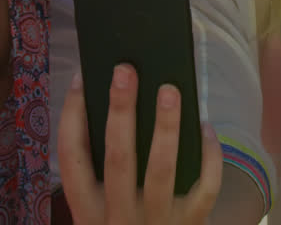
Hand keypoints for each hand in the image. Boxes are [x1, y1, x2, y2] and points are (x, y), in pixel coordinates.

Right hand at [59, 65, 222, 224]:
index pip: (72, 160)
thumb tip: (115, 102)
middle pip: (118, 159)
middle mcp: (118, 218)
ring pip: (162, 170)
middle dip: (121, 112)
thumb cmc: (123, 224)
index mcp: (86, 211)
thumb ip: (101, 170)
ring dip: (166, 127)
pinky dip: (208, 156)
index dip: (73, 118)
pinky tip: (205, 127)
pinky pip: (204, 187)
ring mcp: (157, 222)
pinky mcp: (191, 224)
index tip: (82, 79)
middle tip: (125, 70)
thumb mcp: (99, 208)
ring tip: (170, 90)